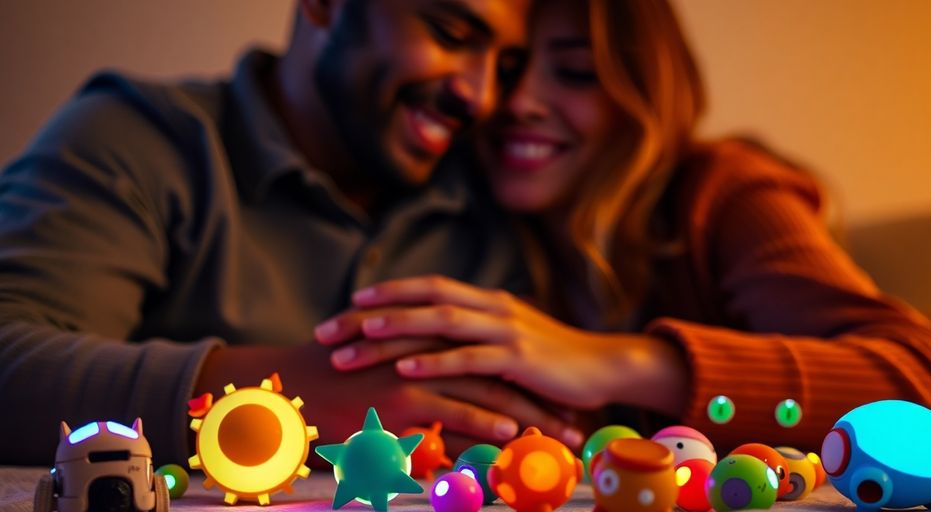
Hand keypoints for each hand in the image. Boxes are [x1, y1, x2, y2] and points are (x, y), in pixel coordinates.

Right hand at [194, 342, 582, 464]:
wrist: (289, 386)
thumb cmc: (335, 386)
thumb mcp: (383, 374)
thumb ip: (419, 383)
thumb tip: (447, 415)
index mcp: (432, 344)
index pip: (493, 362)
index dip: (529, 385)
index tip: (560, 405)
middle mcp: (432, 352)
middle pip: (502, 377)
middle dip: (542, 403)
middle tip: (575, 425)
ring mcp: (417, 373)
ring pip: (487, 394)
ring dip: (528, 417)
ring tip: (560, 438)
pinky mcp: (401, 398)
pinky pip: (451, 412)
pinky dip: (483, 424)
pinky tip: (511, 437)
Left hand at [314, 275, 687, 416]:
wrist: (606, 366)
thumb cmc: (554, 361)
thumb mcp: (513, 339)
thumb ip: (479, 335)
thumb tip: (444, 340)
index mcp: (489, 300)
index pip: (429, 287)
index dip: (389, 292)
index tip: (349, 301)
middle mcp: (493, 307)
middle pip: (424, 300)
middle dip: (373, 313)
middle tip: (331, 330)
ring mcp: (507, 330)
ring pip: (440, 324)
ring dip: (395, 331)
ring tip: (357, 339)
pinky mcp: (519, 358)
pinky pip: (469, 359)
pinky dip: (434, 363)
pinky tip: (404, 370)